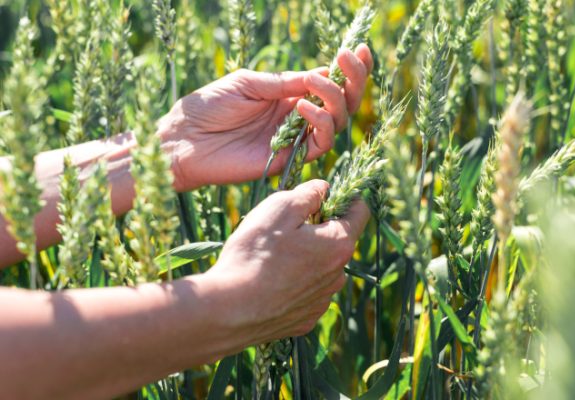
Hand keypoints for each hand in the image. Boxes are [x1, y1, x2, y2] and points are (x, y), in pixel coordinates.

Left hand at [158, 45, 373, 191]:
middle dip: (353, 80)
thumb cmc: (208, 107)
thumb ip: (284, 82)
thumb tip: (322, 74)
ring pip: (338, 122)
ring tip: (315, 85)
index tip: (360, 48)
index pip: (329, 82)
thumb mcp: (248, 83)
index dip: (349, 69)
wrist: (184, 140)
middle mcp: (297, 117)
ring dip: (334, 99)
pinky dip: (320, 122)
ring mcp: (295, 138)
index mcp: (288, 95)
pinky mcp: (290, 158)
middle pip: (342, 103)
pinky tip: (302, 107)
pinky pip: (320, 143)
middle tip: (349, 60)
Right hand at [204, 180, 368, 341]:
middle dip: (318, 229)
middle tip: (284, 226)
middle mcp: (338, 275)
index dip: (345, 197)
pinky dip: (294, 283)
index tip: (325, 194)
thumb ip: (308, 194)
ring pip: (321, 268)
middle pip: (337, 241)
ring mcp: (322, 300)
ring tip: (271, 257)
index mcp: (339, 244)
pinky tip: (269, 282)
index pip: (360, 212)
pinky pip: (306, 293)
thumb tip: (323, 189)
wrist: (229, 310)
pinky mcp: (305, 319)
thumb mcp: (279, 208)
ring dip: (305, 258)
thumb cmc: (254, 255)